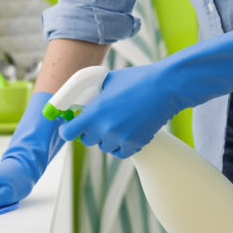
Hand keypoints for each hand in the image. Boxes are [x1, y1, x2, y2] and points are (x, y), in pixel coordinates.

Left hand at [58, 63, 178, 158]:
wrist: (165, 88)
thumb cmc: (137, 80)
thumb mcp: (108, 80)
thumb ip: (93, 91)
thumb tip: (83, 94)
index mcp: (94, 113)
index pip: (68, 133)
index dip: (67, 130)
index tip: (70, 128)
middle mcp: (105, 129)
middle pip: (86, 141)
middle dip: (89, 132)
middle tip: (97, 122)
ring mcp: (120, 138)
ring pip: (104, 147)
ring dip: (106, 139)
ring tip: (116, 125)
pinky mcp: (135, 144)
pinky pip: (120, 153)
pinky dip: (121, 146)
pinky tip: (125, 134)